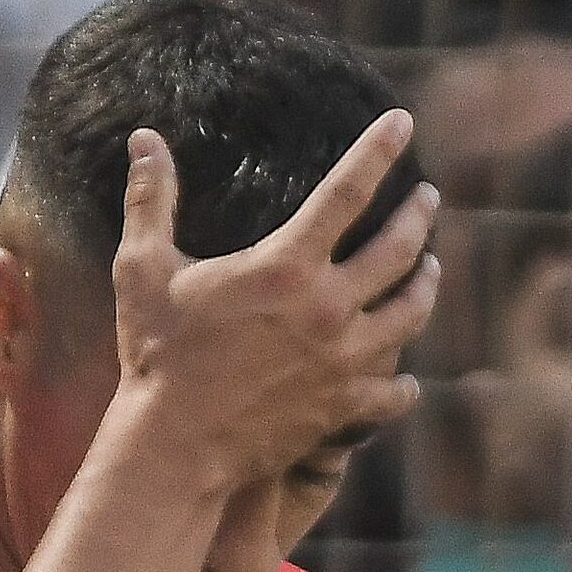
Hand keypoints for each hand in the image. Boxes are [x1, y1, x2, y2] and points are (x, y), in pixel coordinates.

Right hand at [104, 114, 440, 497]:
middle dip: (419, 216)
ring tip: (429, 269)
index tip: (403, 122)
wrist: (173, 448)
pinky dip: (403, 380)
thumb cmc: (155, 355)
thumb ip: (150, 201)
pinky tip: (404, 375)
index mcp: (287, 266)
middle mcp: (329, 307)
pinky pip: (396, 389)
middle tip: (428, 199)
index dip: (379, 149)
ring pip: (411, 313)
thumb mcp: (142, 271)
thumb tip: (144, 138)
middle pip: (400, 248)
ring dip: (425, 285)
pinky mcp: (345, 407)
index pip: (349, 190)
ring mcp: (344, 360)